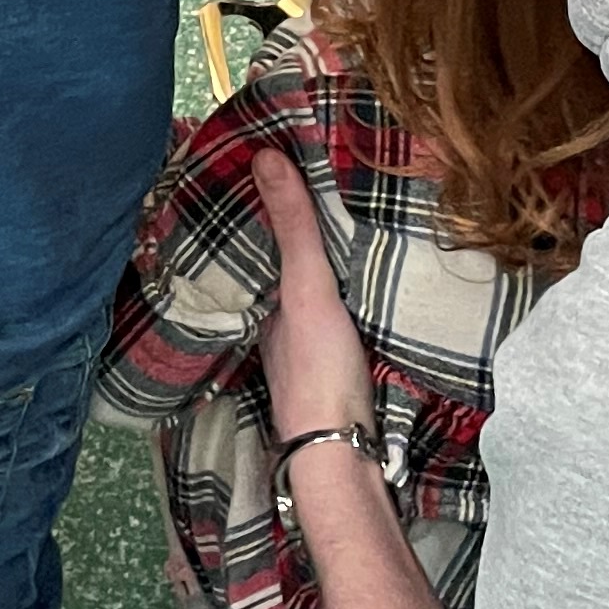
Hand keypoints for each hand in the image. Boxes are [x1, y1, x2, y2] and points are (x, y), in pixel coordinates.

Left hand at [252, 145, 373, 447]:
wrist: (342, 452)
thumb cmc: (316, 369)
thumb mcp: (306, 290)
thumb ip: (293, 229)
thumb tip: (263, 155)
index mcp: (258, 302)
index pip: (253, 241)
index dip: (259, 205)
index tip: (267, 160)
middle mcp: (272, 323)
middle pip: (276, 267)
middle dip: (286, 231)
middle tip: (307, 179)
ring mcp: (301, 349)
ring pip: (300, 294)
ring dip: (311, 263)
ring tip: (334, 218)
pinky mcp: (333, 367)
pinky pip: (328, 315)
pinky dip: (335, 293)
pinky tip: (355, 284)